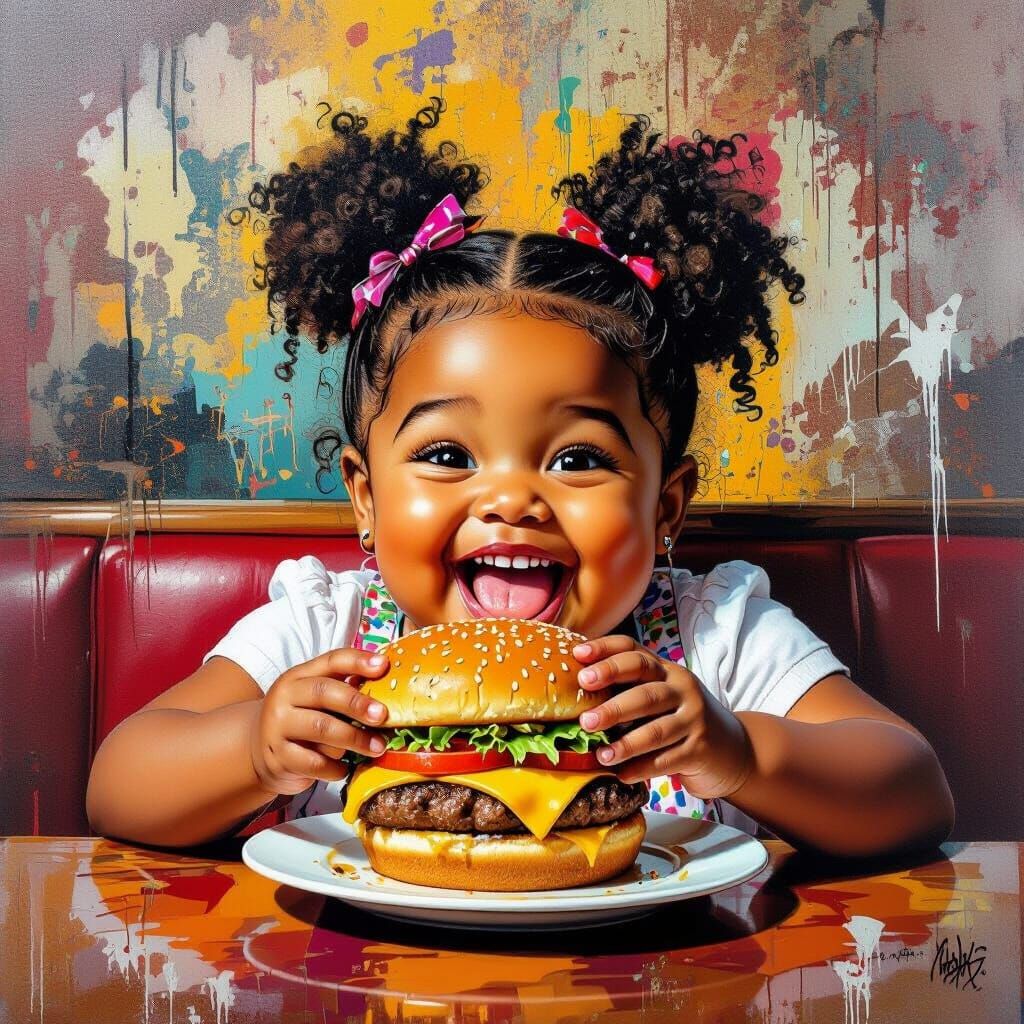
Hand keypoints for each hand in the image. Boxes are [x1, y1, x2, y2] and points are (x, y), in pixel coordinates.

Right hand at [250, 648, 390, 795]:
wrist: (257, 750)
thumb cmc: (300, 720)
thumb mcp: (314, 699)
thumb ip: (343, 690)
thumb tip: (386, 687)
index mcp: (299, 676)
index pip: (331, 661)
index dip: (358, 661)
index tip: (384, 666)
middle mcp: (285, 696)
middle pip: (324, 692)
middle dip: (357, 703)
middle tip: (382, 715)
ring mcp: (278, 726)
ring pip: (321, 728)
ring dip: (355, 739)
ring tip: (377, 747)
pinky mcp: (278, 757)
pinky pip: (314, 762)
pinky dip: (335, 767)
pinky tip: (344, 768)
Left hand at [573, 636, 752, 798]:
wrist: (732, 749)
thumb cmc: (680, 719)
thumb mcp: (661, 695)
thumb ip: (628, 688)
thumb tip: (574, 689)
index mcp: (665, 669)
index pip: (634, 651)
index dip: (604, 650)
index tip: (577, 655)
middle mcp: (682, 688)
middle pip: (645, 691)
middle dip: (613, 705)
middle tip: (585, 720)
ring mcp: (695, 719)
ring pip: (656, 729)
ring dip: (625, 744)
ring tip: (601, 755)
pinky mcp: (701, 750)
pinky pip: (667, 760)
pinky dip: (642, 768)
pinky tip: (622, 774)